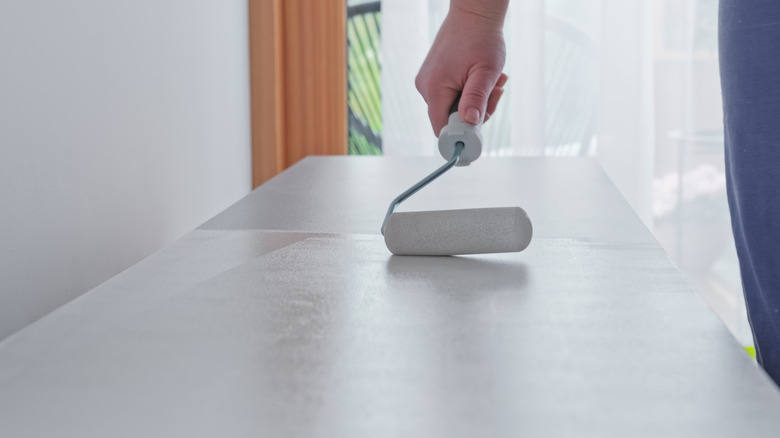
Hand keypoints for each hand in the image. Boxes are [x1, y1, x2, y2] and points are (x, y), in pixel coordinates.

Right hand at [415, 6, 507, 135]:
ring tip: (490, 80)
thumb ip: (477, 99)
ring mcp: (427, 82)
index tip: (482, 123)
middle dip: (475, 112)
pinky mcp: (433, 77)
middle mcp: (425, 87)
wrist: (473, 13)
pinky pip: (451, 95)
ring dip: (475, 100)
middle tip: (494, 92)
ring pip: (452, 107)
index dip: (462, 133)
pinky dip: (468, 91)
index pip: (442, 129)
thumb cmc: (481, 38)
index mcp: (434, 89)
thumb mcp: (485, 72)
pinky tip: (479, 77)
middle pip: (449, 119)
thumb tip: (470, 123)